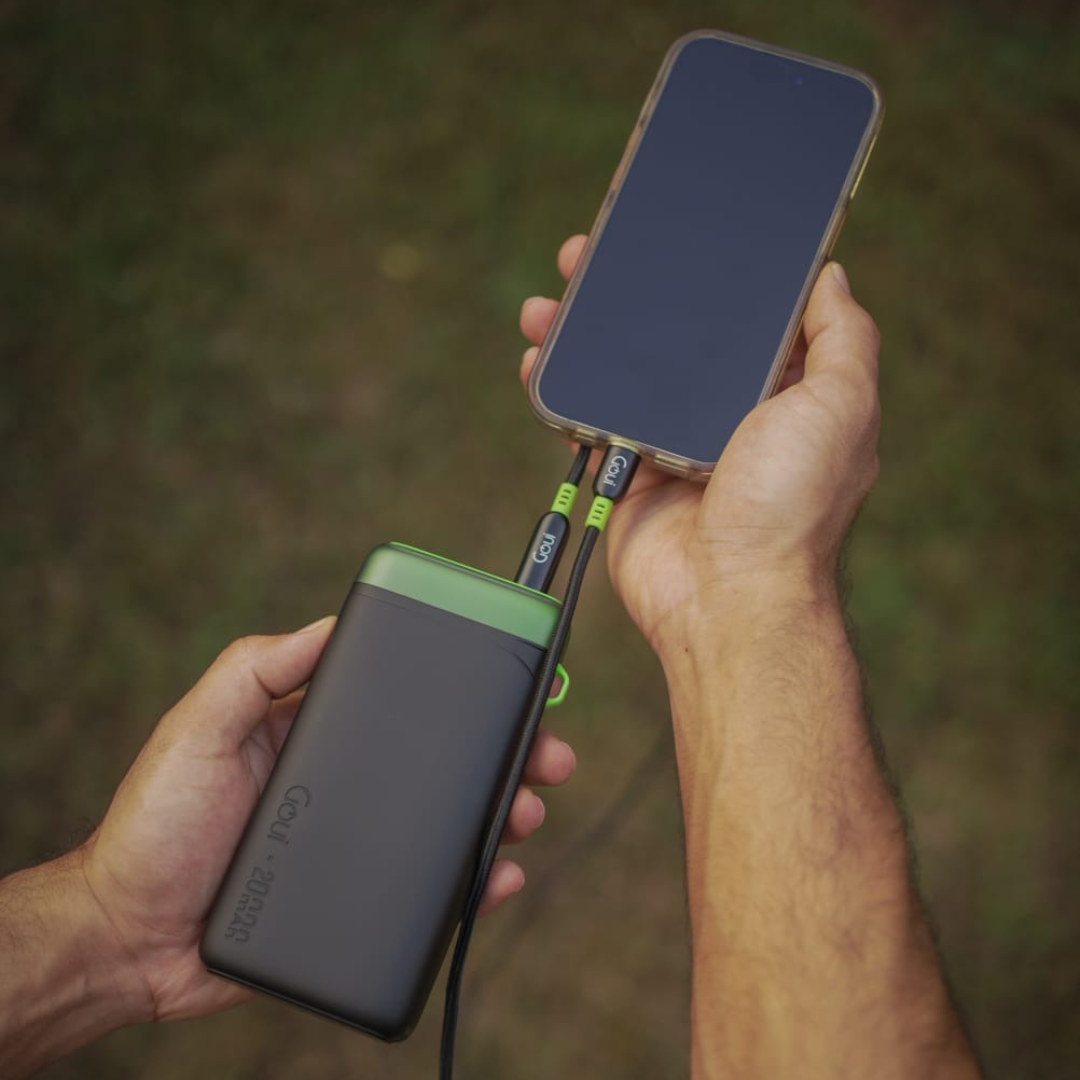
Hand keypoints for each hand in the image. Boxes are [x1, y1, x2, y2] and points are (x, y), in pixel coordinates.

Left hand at [78, 618, 575, 1022]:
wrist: (127, 942)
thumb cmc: (154, 829)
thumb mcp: (198, 730)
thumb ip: (254, 671)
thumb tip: (331, 622)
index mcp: (315, 737)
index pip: (402, 704)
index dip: (459, 693)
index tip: (507, 683)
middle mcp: (345, 787)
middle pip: (442, 763)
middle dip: (505, 754)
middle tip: (548, 754)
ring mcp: (356, 845)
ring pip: (447, 825)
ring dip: (500, 812)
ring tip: (527, 812)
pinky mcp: (357, 903)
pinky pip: (428, 891)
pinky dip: (472, 884)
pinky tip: (499, 877)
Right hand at [520, 236, 880, 654]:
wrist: (726, 595)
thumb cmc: (791, 507)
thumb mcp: (841, 407)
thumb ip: (843, 338)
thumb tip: (831, 275)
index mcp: (785, 393)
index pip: (746, 317)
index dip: (714, 272)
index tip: (678, 232)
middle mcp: (729, 414)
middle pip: (675, 336)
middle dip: (633, 293)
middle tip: (591, 254)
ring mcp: (674, 442)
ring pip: (623, 371)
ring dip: (584, 332)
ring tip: (549, 299)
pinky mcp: (629, 470)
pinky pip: (589, 418)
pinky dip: (560, 389)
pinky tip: (537, 358)